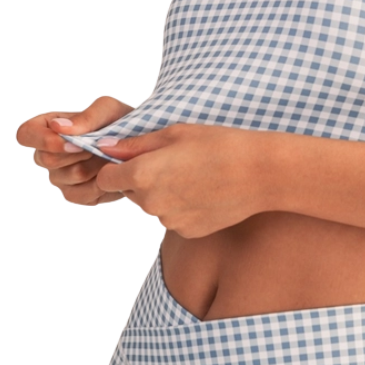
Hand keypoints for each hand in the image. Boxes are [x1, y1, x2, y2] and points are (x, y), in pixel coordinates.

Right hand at [16, 95, 133, 206]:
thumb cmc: (120, 121)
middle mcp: (46, 153)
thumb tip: (58, 127)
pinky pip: (79, 196)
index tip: (73, 141)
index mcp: (47, 127)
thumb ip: (86, 116)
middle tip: (102, 145)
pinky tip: (110, 173)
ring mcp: (58, 177)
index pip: (25, 134)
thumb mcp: (109, 109)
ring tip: (109, 156)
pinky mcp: (73, 194)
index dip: (43, 140)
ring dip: (94, 167)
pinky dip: (99, 185)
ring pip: (66, 178)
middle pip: (47, 160)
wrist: (140, 146)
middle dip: (79, 153)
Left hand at [94, 123, 264, 237]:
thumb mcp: (175, 133)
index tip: (132, 159)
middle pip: (129, 193)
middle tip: (173, 162)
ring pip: (152, 206)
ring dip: (162, 193)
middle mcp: (149, 203)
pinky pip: (173, 217)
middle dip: (141, 179)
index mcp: (141, 175)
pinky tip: (204, 191)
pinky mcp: (186, 232)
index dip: (115, 167)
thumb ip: (135, 144)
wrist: (259, 173)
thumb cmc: (218, 145)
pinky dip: (181, 206)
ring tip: (193, 175)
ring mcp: (168, 221)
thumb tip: (105, 147)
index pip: (105, 179)